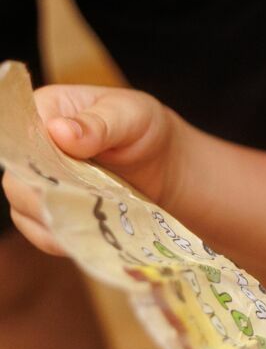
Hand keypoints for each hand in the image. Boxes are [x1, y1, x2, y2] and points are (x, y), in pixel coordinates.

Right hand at [3, 84, 177, 255]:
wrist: (163, 163)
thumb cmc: (144, 127)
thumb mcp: (132, 116)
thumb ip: (100, 123)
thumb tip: (60, 131)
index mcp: (45, 110)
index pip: (22, 137)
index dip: (35, 161)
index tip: (63, 179)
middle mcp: (32, 148)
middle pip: (19, 181)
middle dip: (48, 199)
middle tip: (83, 208)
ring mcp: (37, 183)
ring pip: (26, 211)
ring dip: (59, 222)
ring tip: (92, 224)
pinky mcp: (50, 211)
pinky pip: (45, 232)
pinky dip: (67, 238)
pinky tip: (91, 238)